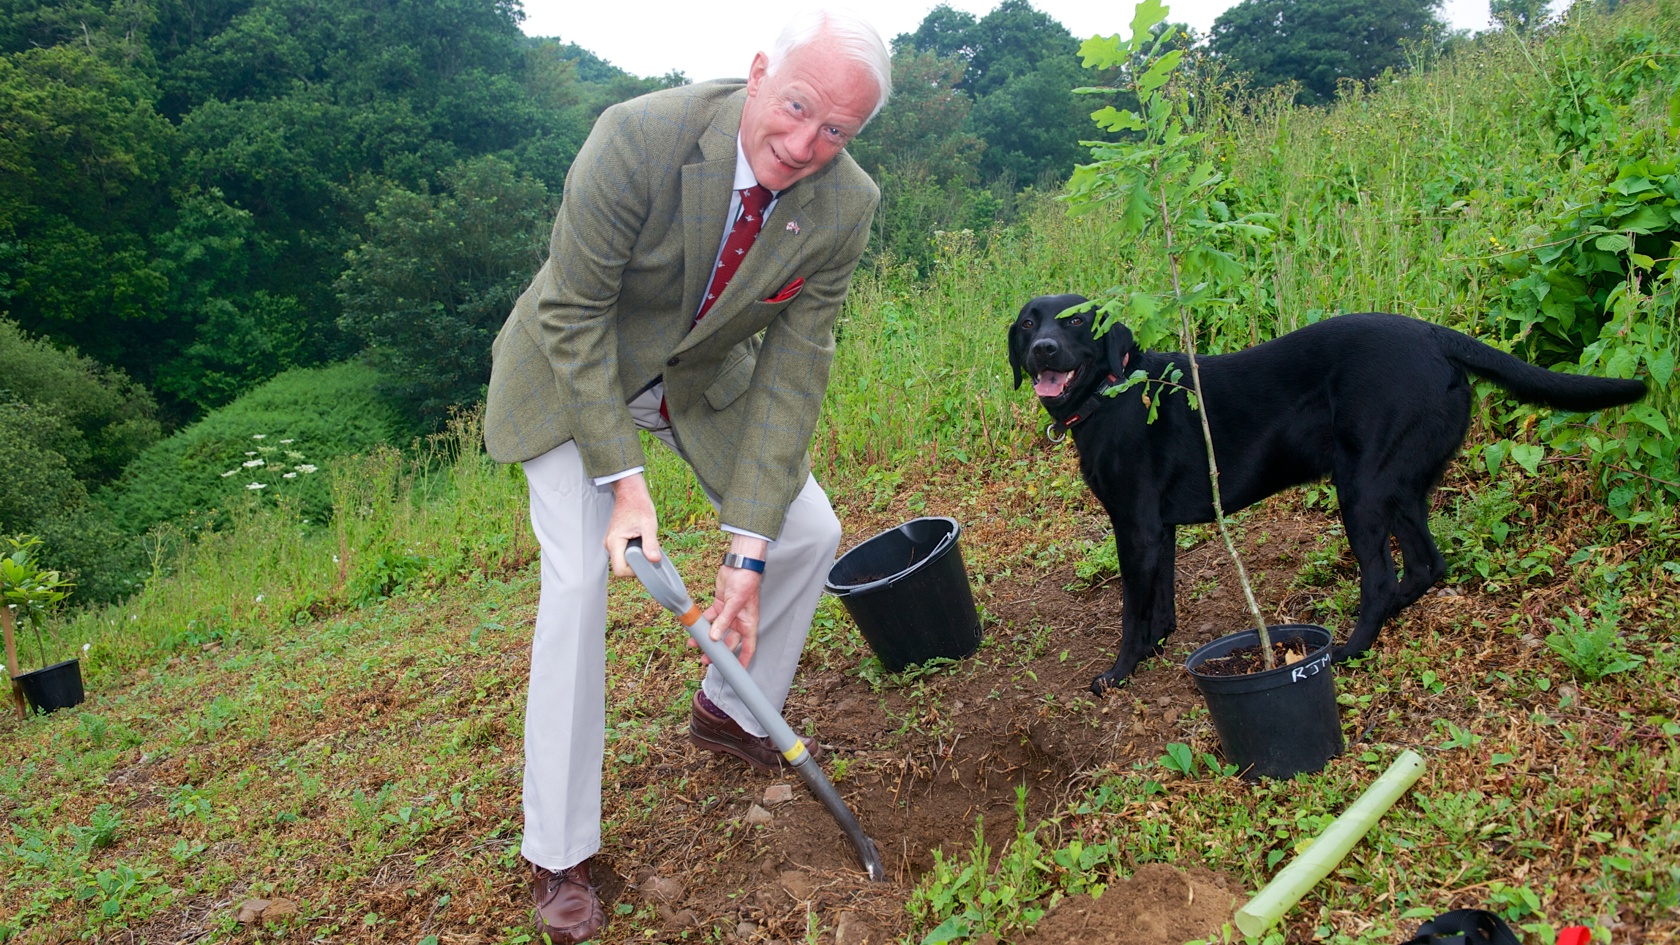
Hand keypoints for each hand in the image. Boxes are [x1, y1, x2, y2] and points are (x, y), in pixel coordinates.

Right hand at [604, 474, 659, 575]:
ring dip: (636, 557)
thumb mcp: (648, 525)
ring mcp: (611, 543)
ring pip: (623, 561)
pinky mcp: (615, 541)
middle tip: (648, 551)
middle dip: (637, 564)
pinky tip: (641, 541)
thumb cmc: (639, 506)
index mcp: (614, 542)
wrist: (631, 494)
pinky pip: (624, 554)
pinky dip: (634, 552)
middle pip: (622, 567)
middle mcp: (609, 545)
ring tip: (644, 543)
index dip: (634, 571)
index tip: (647, 561)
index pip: (620, 570)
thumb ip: (650, 543)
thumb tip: (654, 560)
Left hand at [695, 537, 767, 667]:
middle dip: (717, 652)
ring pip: (716, 631)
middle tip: (706, 660)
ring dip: (706, 639)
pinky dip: (701, 623)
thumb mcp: (735, 604)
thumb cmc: (745, 582)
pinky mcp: (719, 605)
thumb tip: (715, 638)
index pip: (748, 646)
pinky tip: (693, 629)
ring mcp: (728, 614)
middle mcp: (739, 621)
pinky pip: (709, 618)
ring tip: (694, 647)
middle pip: (728, 642)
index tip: (736, 671)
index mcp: (749, 623)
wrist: (739, 564)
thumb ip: (724, 621)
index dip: (743, 660)